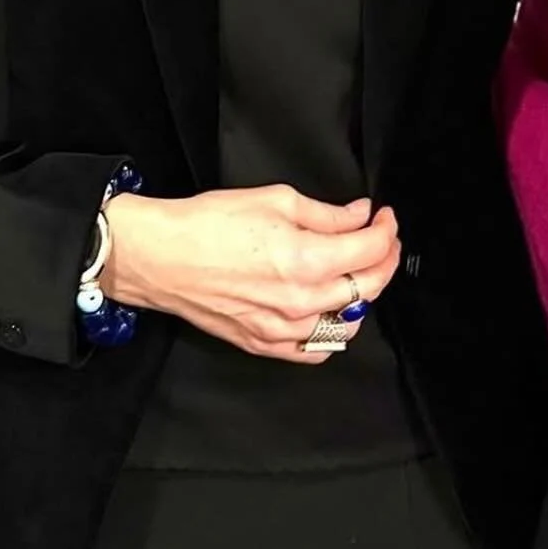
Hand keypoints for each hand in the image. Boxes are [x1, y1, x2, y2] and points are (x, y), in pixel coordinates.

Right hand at [102, 185, 400, 363]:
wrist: (161, 256)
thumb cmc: (209, 224)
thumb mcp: (277, 199)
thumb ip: (327, 213)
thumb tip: (360, 215)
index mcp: (305, 260)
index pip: (371, 250)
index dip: (387, 229)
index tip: (385, 216)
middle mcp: (299, 301)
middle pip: (368, 287)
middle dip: (385, 258)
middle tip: (383, 238)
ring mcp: (282, 329)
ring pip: (347, 321)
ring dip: (362, 293)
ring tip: (358, 269)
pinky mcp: (264, 344)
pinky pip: (315, 349)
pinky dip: (332, 330)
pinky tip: (330, 308)